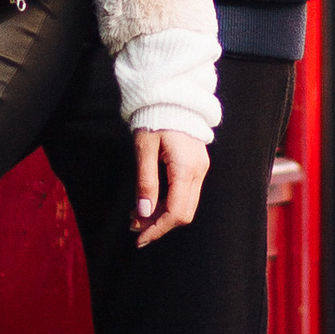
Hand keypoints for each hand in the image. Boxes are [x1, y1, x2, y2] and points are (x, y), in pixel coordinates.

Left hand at [132, 127, 208, 248]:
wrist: (172, 95)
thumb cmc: (155, 116)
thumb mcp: (144, 148)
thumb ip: (145, 181)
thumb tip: (143, 213)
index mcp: (186, 168)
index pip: (176, 212)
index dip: (158, 228)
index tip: (139, 238)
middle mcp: (199, 171)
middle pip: (183, 213)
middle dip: (159, 224)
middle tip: (134, 227)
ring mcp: (201, 168)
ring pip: (186, 205)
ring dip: (163, 215)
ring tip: (137, 216)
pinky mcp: (197, 165)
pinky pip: (186, 193)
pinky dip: (169, 202)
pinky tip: (151, 201)